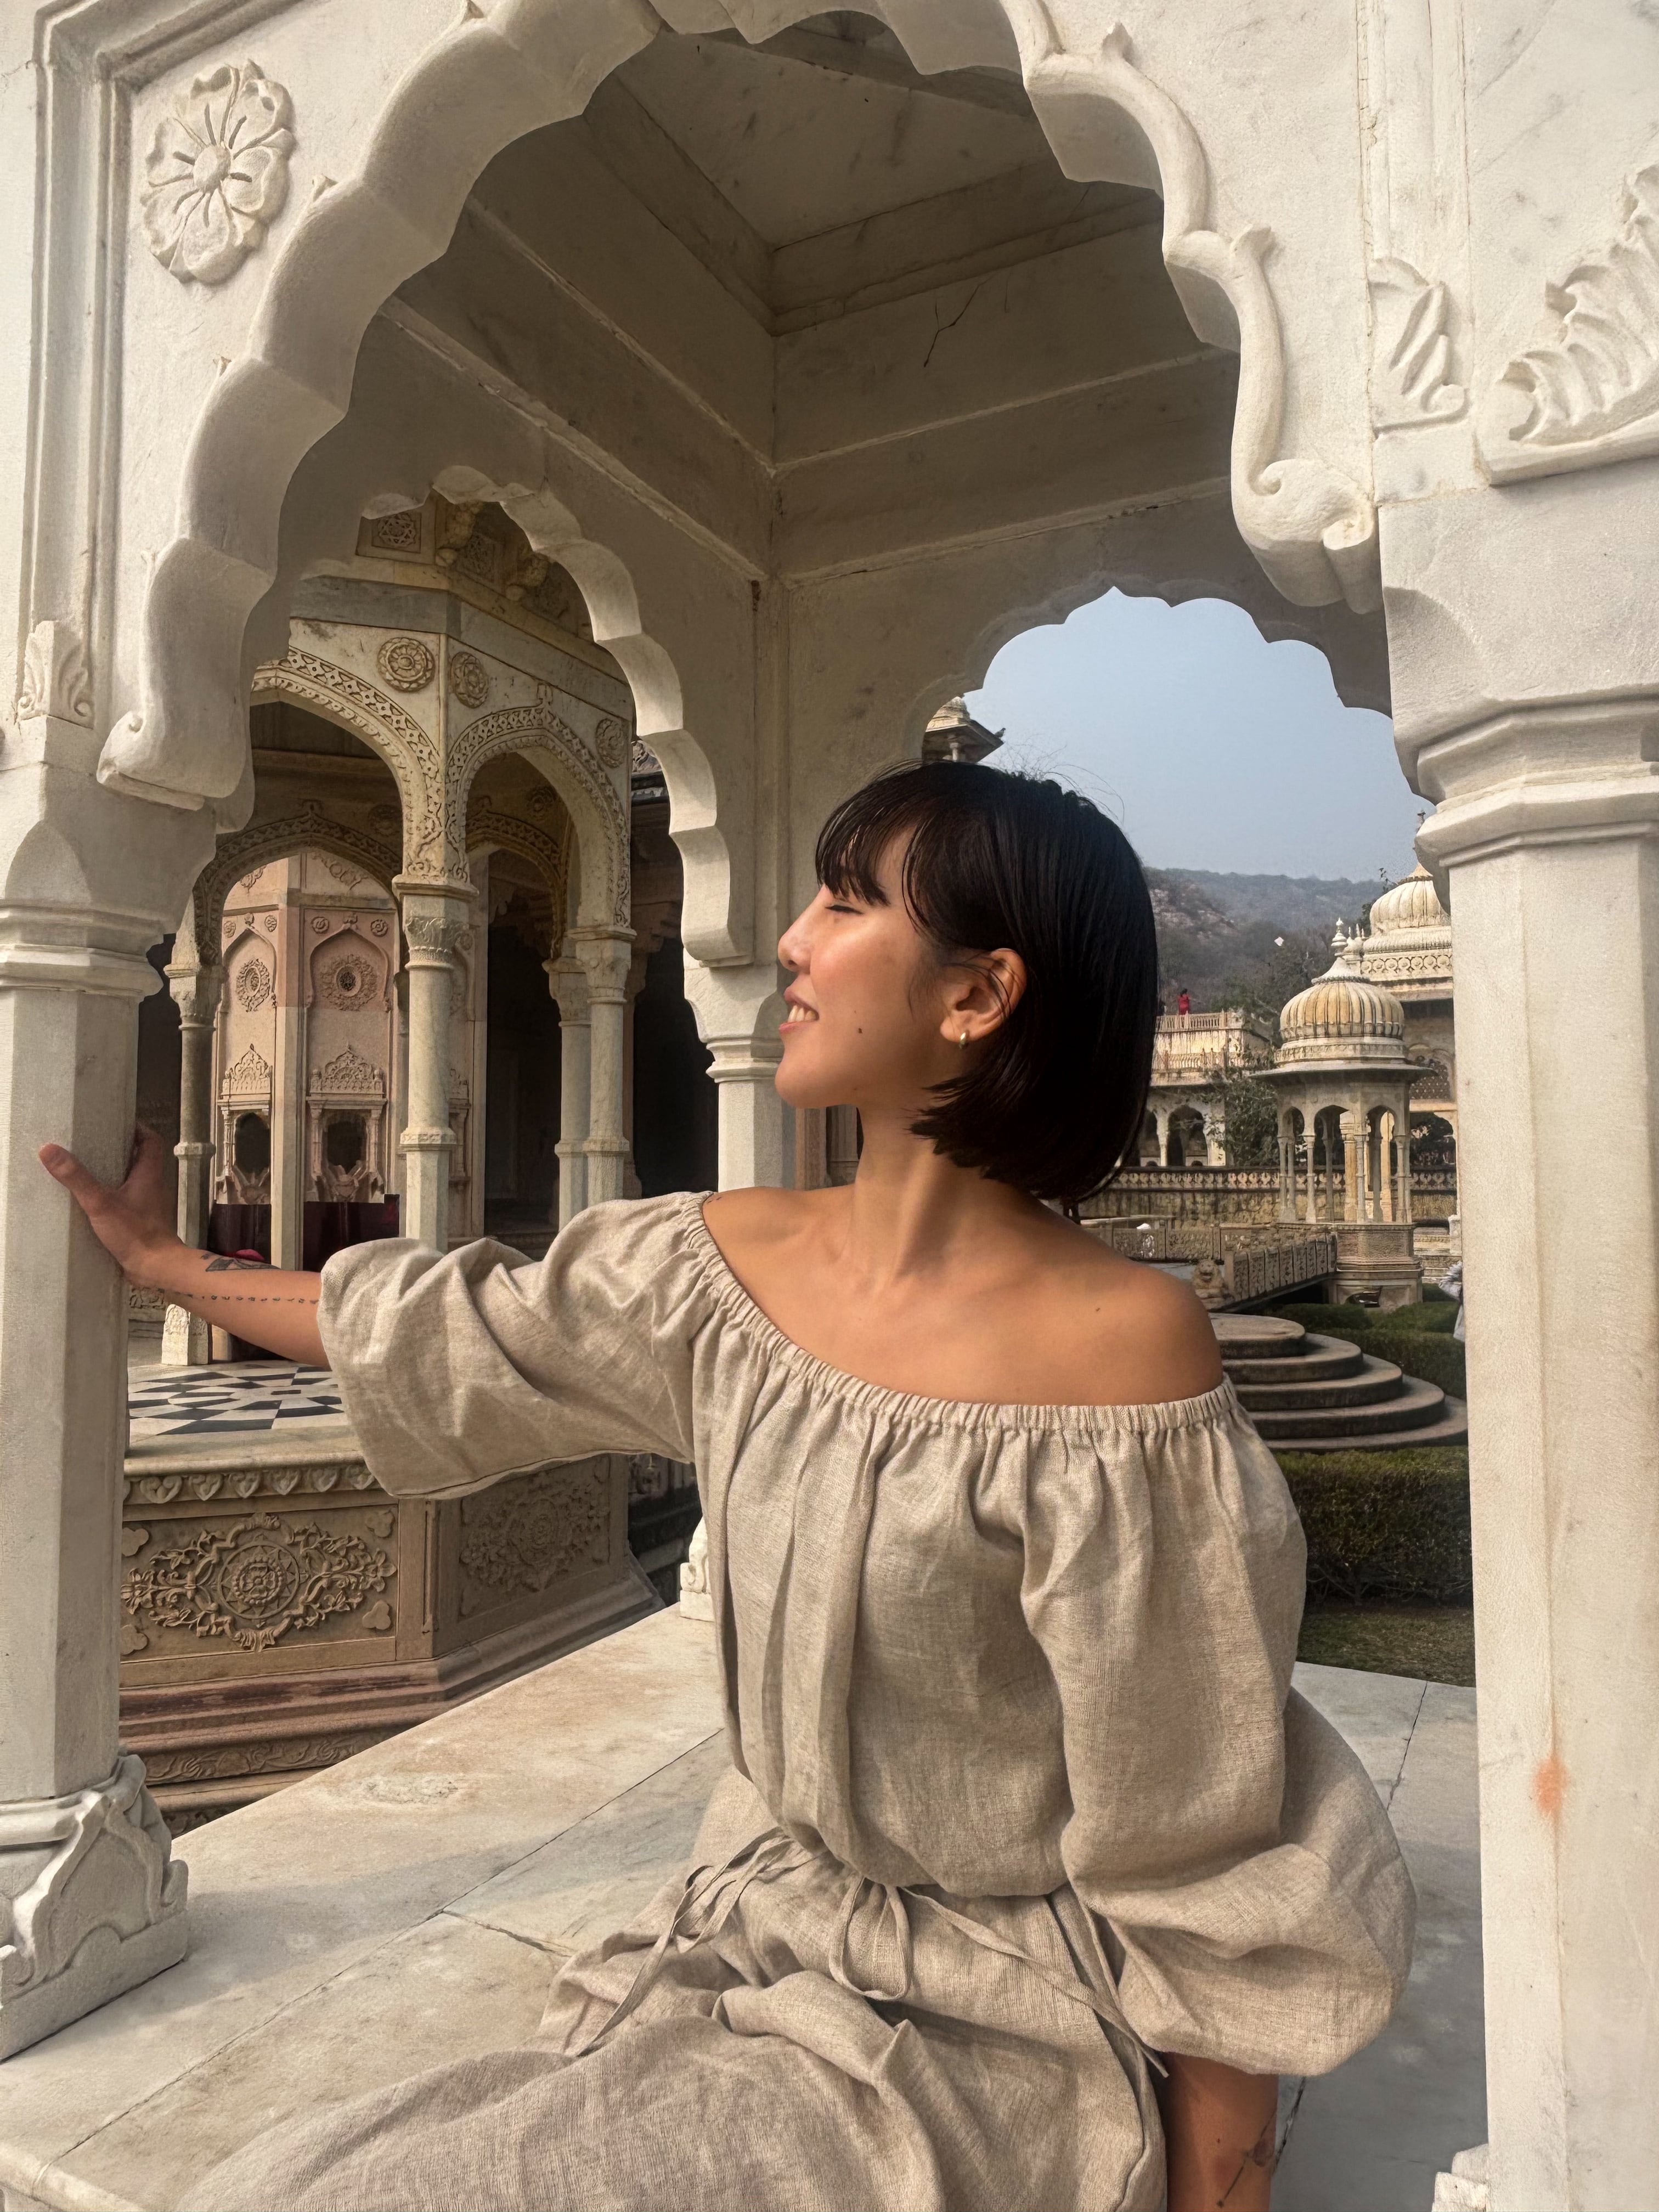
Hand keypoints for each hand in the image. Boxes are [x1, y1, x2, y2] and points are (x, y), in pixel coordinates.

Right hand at [39, 1125, 180, 1283]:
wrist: (155, 1268)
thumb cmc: (137, 1233)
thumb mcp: (101, 1202)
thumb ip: (77, 1177)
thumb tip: (50, 1150)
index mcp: (149, 1174)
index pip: (151, 1141)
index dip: (137, 1129)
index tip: (117, 1123)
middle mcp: (151, 1186)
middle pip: (139, 1159)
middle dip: (118, 1150)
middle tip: (93, 1146)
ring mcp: (147, 1205)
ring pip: (131, 1181)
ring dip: (113, 1175)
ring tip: (86, 1171)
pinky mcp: (139, 1222)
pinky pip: (125, 1201)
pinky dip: (111, 1197)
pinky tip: (91, 1202)